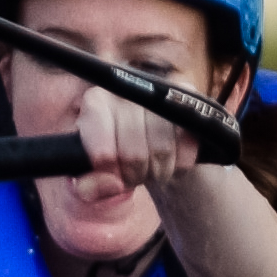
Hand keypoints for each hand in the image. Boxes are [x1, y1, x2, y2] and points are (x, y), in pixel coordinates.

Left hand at [67, 83, 205, 191]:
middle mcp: (126, 91)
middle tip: (133, 175)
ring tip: (150, 168)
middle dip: (135, 176)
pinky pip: (187, 145)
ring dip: (158, 172)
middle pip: (134, 154)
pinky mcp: (187, 97)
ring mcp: (159, 91)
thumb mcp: (94, 172)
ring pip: (162, 151)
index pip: (103, 153)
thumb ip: (89, 185)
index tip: (112, 175)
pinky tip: (170, 160)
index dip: (111, 174)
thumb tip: (105, 186)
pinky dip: (180, 165)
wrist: (150, 140)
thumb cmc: (115, 155)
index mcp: (96, 102)